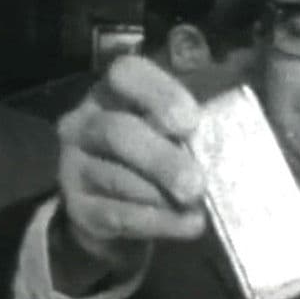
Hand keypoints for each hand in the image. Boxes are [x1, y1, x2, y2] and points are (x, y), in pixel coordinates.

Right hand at [56, 56, 207, 268]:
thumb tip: (225, 147)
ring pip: (116, 178)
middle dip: (161, 158)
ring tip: (196, 207)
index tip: (191, 122)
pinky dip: (157, 222)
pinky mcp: (79, 209)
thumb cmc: (157, 158)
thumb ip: (190, 132)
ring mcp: (74, 167)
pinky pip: (117, 215)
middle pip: (117, 132)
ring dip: (162, 195)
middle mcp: (83, 124)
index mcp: (112, 93)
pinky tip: (187, 224)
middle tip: (196, 183)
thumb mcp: (172, 134)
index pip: (125, 74)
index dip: (159, 94)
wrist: (120, 212)